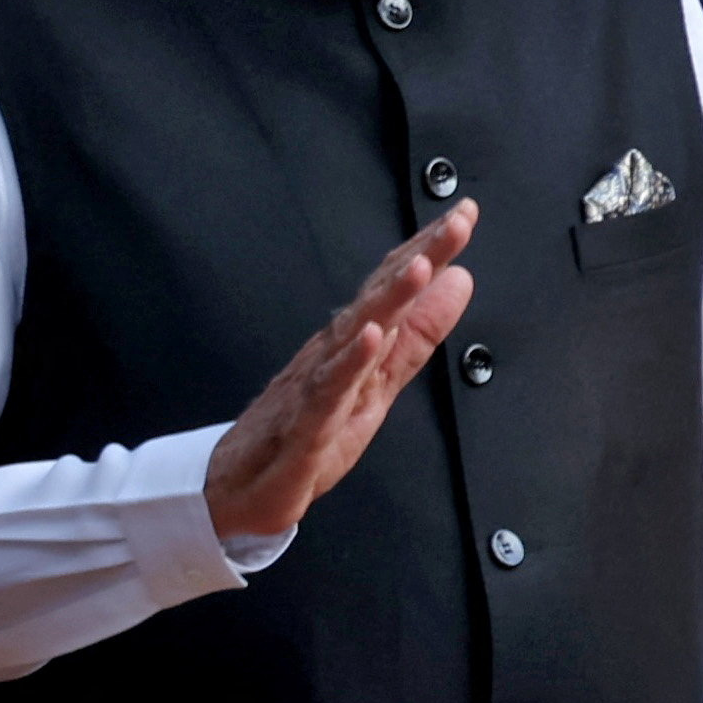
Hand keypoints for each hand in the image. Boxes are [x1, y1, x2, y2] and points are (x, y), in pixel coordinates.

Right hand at [206, 206, 478, 547]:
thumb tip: (458, 282)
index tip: (464, 213)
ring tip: (421, 268)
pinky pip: (328, 390)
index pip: (394, 286)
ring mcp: (317, 385)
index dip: (430, 249)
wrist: (238, 489)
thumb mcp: (380, 383)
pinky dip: (349, 362)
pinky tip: (370, 338)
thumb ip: (418, 335)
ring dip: (388, 299)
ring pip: (355, 334)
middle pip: (380, 297)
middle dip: (419, 258)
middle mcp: (334, 352)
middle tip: (456, 223)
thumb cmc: (306, 432)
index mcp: (354, 342)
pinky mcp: (305, 426)